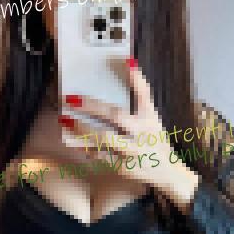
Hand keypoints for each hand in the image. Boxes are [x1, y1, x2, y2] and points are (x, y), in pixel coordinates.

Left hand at [59, 60, 200, 211]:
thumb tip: (125, 68)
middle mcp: (143, 134)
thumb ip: (138, 99)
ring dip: (82, 129)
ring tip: (66, 119)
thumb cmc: (154, 141)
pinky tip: (74, 140)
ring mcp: (133, 152)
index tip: (127, 60)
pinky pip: (101, 156)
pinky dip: (87, 147)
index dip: (137, 78)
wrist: (167, 173)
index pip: (144, 95)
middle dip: (92, 106)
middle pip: (116, 116)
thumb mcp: (151, 119)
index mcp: (150, 118)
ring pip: (104, 139)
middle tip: (71, 98)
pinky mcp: (124, 168)